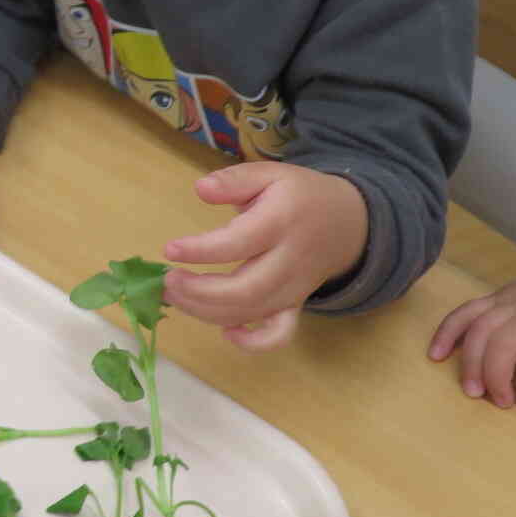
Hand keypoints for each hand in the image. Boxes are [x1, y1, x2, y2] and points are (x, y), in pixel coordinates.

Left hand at [162, 163, 367, 348]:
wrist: (347, 223)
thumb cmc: (299, 196)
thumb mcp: (270, 174)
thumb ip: (234, 180)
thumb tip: (201, 189)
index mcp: (281, 221)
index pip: (238, 243)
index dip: (201, 251)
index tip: (170, 250)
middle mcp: (290, 260)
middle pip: (245, 289)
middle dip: (199, 292)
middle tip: (168, 281)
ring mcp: (295, 288)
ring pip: (252, 312)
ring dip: (207, 311)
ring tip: (176, 296)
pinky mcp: (296, 305)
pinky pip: (280, 333)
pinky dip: (253, 342)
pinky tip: (226, 332)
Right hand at [429, 261, 515, 408]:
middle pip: (504, 345)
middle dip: (496, 380)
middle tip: (500, 402)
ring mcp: (511, 301)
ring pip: (480, 329)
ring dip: (471, 363)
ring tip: (472, 389)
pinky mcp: (494, 297)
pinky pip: (464, 311)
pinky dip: (447, 332)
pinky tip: (436, 354)